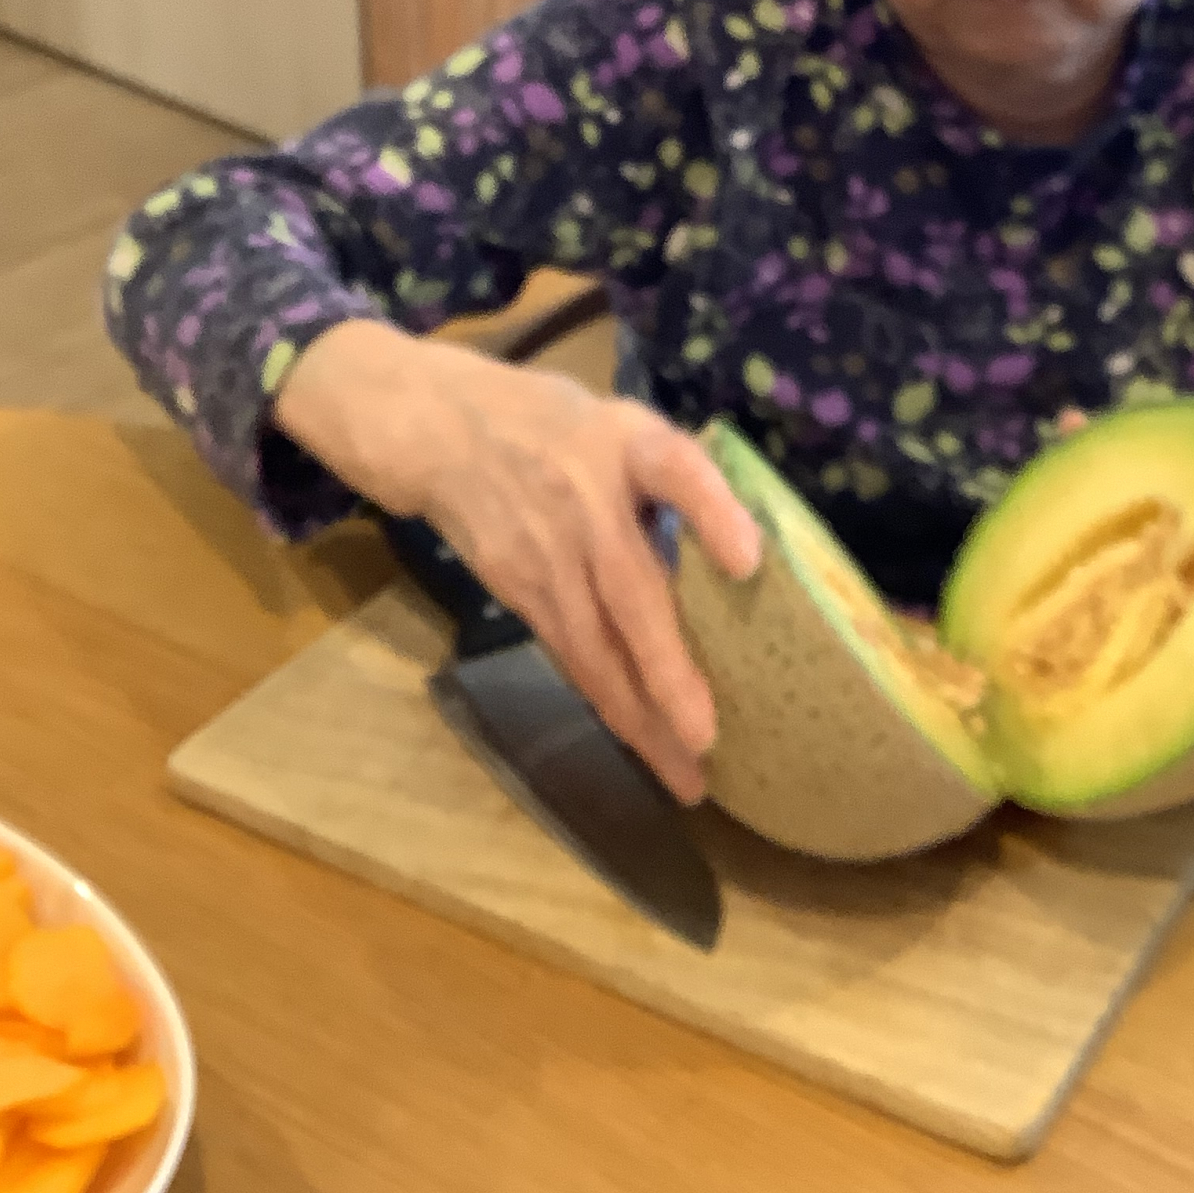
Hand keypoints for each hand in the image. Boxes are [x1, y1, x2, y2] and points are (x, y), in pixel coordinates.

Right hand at [275, 319, 761, 801]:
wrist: (442, 431)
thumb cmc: (557, 424)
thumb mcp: (622, 418)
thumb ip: (677, 474)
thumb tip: (751, 547)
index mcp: (625, 443)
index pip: (675, 469)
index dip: (712, 512)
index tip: (750, 561)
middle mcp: (585, 503)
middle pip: (630, 591)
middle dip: (667, 671)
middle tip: (707, 739)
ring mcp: (546, 555)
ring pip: (593, 648)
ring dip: (640, 715)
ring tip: (684, 774)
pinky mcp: (518, 593)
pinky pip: (570, 655)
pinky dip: (607, 701)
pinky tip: (640, 740)